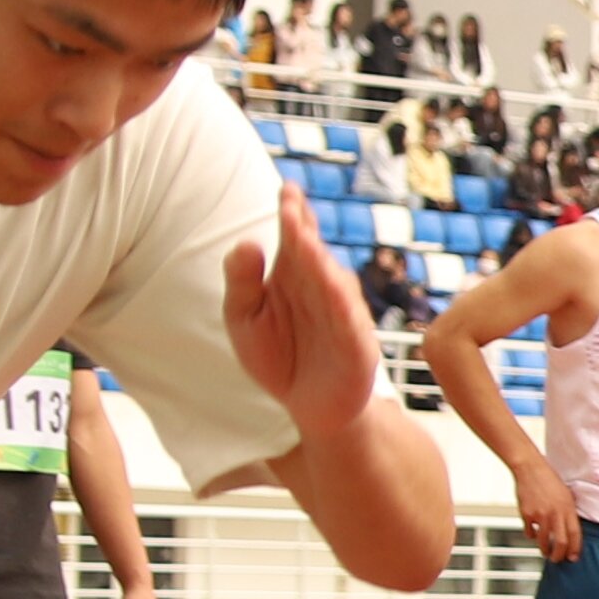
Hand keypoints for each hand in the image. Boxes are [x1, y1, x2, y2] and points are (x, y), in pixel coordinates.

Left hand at [219, 188, 382, 452]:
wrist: (310, 408)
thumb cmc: (278, 358)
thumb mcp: (244, 320)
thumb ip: (241, 283)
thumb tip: (246, 242)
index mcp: (294, 276)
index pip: (295, 238)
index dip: (292, 213)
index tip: (285, 190)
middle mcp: (322, 289)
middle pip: (313, 254)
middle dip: (301, 230)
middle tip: (289, 204)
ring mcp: (342, 315)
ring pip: (332, 283)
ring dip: (319, 261)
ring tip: (302, 240)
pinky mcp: (357, 346)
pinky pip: (350, 322)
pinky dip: (342, 304)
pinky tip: (333, 284)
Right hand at [510, 463, 583, 564]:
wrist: (530, 469)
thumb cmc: (549, 480)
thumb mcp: (566, 495)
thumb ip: (568, 512)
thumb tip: (570, 530)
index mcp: (568, 508)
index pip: (575, 535)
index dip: (575, 549)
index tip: (573, 557)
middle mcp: (555, 513)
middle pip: (560, 543)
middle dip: (559, 556)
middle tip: (557, 559)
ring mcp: (540, 514)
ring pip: (543, 541)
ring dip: (544, 550)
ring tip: (545, 552)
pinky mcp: (527, 514)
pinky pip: (529, 532)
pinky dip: (531, 536)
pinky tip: (533, 534)